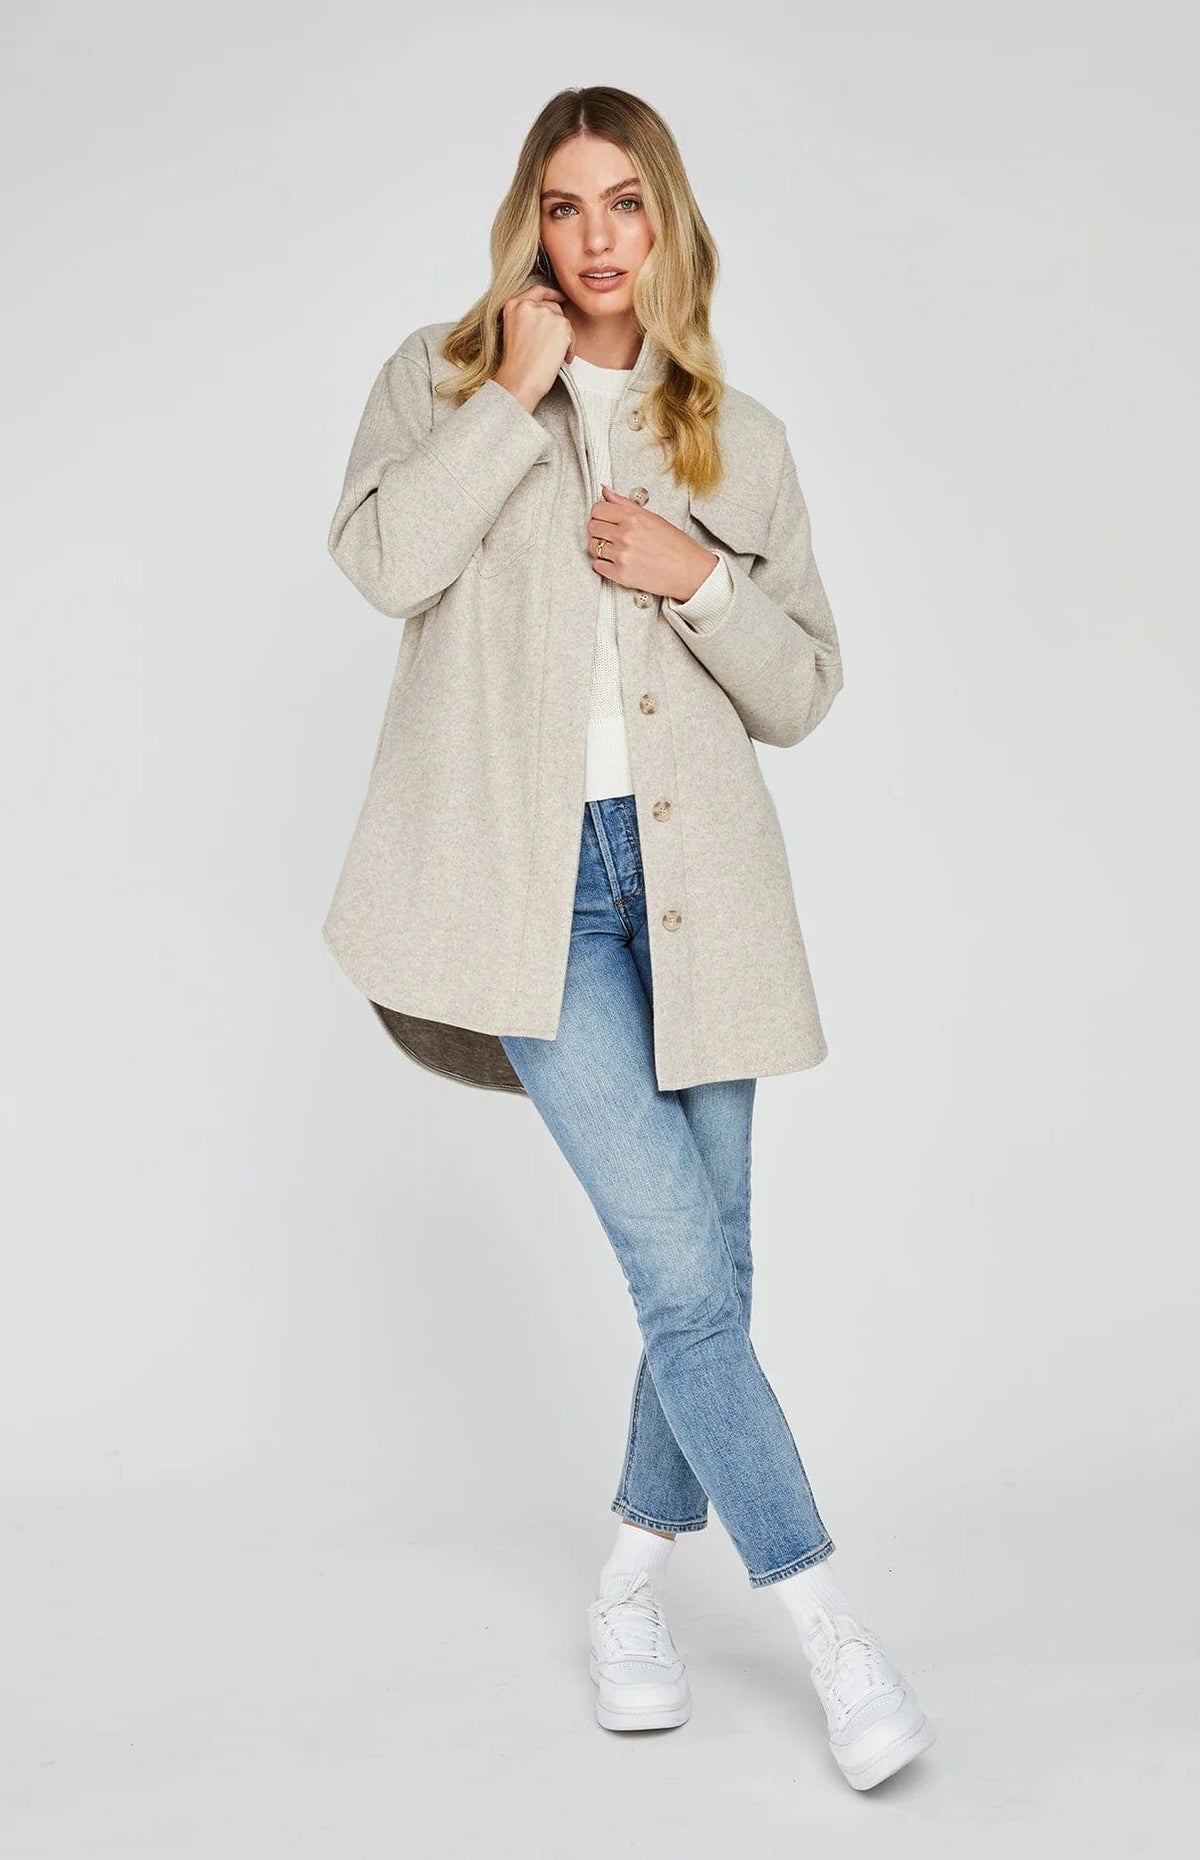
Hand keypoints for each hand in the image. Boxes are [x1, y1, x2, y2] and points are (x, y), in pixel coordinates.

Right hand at [493, 285, 574, 412]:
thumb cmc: (516, 365)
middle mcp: (528, 305)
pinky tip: (560, 360)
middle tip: (552, 347)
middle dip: (557, 326)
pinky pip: (572, 333)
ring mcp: (545, 313)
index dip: (551, 294)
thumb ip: (528, 317)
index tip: (560, 298)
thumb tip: (551, 313)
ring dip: (564, 339)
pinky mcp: (560, 324)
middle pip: (553, 308)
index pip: (537, 291)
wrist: (519, 381)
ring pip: (564, 321)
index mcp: (513, 305)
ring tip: (553, 357)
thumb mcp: (514, 331)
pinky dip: (570, 348)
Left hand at [586, 485, 717, 602]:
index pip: (598, 509)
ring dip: (599, 547)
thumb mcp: (652, 517)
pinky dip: (604, 564)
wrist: (690, 572)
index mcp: (633, 518)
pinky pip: (598, 566)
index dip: (600, 514)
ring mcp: (622, 555)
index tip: (605, 518)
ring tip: (614, 548)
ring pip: (592, 547)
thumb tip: (606, 491)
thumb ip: (625, 504)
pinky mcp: (621, 575)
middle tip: (610, 534)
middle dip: (599, 530)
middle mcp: (625, 535)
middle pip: (592, 528)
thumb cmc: (676, 546)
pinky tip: (616, 561)